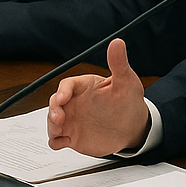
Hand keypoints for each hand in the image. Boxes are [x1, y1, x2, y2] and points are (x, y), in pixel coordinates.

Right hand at [47, 39, 149, 156]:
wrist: (133, 127)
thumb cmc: (128, 101)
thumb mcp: (126, 82)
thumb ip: (118, 63)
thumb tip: (117, 42)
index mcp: (83, 86)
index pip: (66, 85)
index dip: (62, 92)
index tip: (62, 99)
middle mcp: (73, 102)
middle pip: (54, 103)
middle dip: (53, 111)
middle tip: (60, 119)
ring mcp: (72, 119)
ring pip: (52, 121)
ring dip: (52, 127)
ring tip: (60, 132)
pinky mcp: (72, 135)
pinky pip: (57, 139)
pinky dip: (56, 141)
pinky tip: (62, 144)